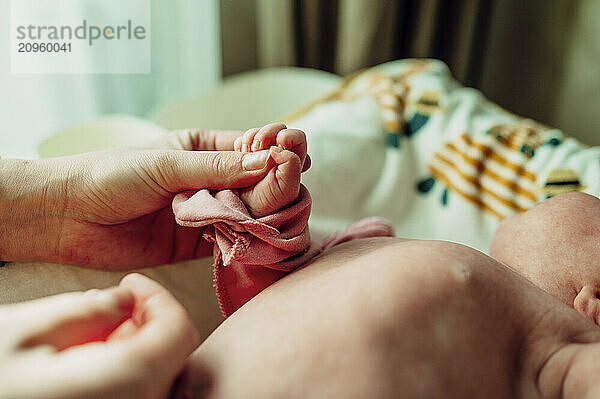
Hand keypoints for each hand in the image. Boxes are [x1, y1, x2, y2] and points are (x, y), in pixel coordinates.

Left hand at [0, 128, 278, 267]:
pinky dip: (249, 240)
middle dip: (279, 182)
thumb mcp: (166, 164)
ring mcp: (208, 212)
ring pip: (254, 212)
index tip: (295, 154)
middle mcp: (213, 180)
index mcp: (206, 149)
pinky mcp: (199, 244)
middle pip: (262, 181)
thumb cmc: (110, 176)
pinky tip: (259, 237)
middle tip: (290, 183)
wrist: (67, 218)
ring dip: (267, 212)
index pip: (255, 146)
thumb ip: (218, 168)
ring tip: (275, 212)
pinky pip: (235, 240)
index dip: (279, 149)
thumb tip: (271, 160)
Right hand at [0, 274, 198, 398]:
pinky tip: (87, 361)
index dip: (159, 298)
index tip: (132, 284)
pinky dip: (124, 372)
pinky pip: (134, 396)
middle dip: (146, 321)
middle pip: (170, 357)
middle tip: (115, 303)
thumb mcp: (20, 333)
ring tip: (93, 332)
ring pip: (156, 379)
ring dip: (135, 347)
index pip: (177, 332)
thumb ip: (85, 311)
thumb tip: (123, 302)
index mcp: (120, 383)